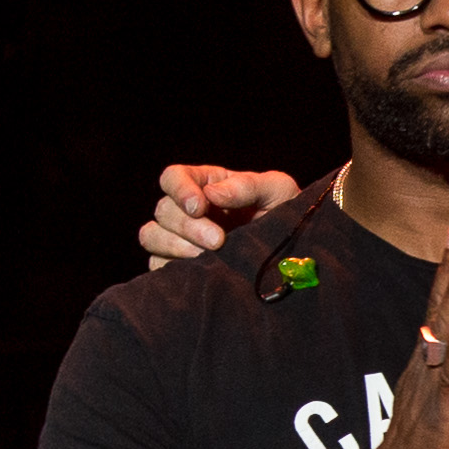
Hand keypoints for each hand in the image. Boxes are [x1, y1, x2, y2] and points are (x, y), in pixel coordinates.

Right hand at [143, 163, 305, 262]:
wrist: (296, 258)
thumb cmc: (287, 215)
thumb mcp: (277, 191)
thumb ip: (248, 185)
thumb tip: (213, 193)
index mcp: (206, 185)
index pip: (173, 177)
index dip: (179, 190)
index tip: (199, 207)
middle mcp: (188, 211)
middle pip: (163, 210)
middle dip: (188, 226)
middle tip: (218, 241)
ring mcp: (180, 239)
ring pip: (152, 236)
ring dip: (174, 245)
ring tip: (205, 256)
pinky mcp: (178, 265)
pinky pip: (157, 265)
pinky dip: (171, 268)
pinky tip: (198, 271)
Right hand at [359, 233, 448, 448]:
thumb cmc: (423, 444)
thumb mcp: (434, 394)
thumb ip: (439, 363)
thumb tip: (444, 333)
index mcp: (430, 361)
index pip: (440, 307)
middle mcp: (428, 366)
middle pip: (440, 308)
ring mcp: (434, 386)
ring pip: (446, 334)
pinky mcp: (443, 413)